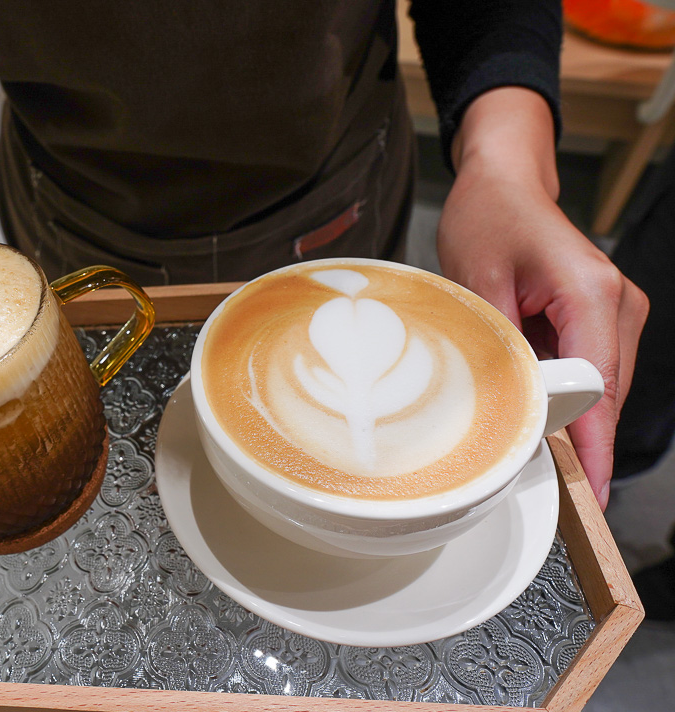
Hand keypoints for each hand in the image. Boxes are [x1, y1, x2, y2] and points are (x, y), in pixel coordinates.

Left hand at [437, 89, 648, 508]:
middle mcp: (616, 305)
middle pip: (605, 393)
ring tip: (529, 447)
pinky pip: (586, 369)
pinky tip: (531, 404)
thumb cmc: (489, 217)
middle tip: (544, 485)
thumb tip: (507, 404)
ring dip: (567, 415)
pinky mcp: (598, 318)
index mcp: (592, 293)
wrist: (503, 182)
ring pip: (598, 385)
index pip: (599, 386)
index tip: (593, 493)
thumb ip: (499, 344)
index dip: (592, 445)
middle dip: (579, 440)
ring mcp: (613, 312)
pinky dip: (561, 391)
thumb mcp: (477, 279)